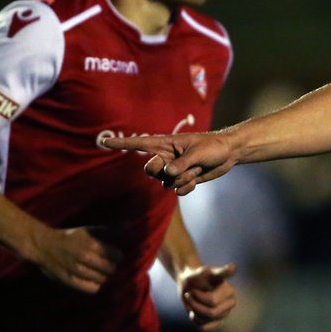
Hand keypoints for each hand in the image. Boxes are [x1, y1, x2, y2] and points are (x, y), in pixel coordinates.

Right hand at [30, 226, 122, 293]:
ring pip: (102, 279)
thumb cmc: (70, 237)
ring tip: (99, 273)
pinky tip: (93, 281)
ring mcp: (77, 271)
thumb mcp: (89, 230)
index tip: (114, 256)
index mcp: (92, 245)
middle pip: (111, 269)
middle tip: (106, 265)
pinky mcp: (69, 281)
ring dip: (103, 277)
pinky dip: (95, 286)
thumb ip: (109, 229)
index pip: (117, 256)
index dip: (117, 256)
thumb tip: (128, 224)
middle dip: (111, 267)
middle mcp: (85, 258)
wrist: (44, 245)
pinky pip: (91, 289)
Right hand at [102, 132, 236, 194]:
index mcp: (166, 144)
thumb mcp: (198, 153)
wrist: (228, 154)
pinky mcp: (183, 180)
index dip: (121, 143)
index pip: (139, 143)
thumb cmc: (213, 146)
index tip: (102, 141)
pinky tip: (197, 178)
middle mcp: (166, 157)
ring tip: (195, 169)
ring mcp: (174, 170)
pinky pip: (177, 190)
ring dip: (182, 179)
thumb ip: (181, 163)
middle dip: (160, 171)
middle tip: (174, 168)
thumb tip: (167, 173)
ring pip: (165, 183)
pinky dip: (186, 187)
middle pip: (149, 169)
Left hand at [178, 263, 237, 330]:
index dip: (198, 296)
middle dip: (195, 304)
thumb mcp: (205, 272)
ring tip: (192, 300)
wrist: (190, 284)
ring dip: (194, 310)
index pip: (212, 301)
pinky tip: (195, 310)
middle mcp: (231, 302)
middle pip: (211, 313)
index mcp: (230, 290)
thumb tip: (233, 267)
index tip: (193, 288)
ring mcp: (225, 313)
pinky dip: (196, 319)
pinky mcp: (217, 321)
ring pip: (206, 320)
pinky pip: (204, 327)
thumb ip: (219, 272)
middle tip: (189, 294)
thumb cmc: (197, 276)